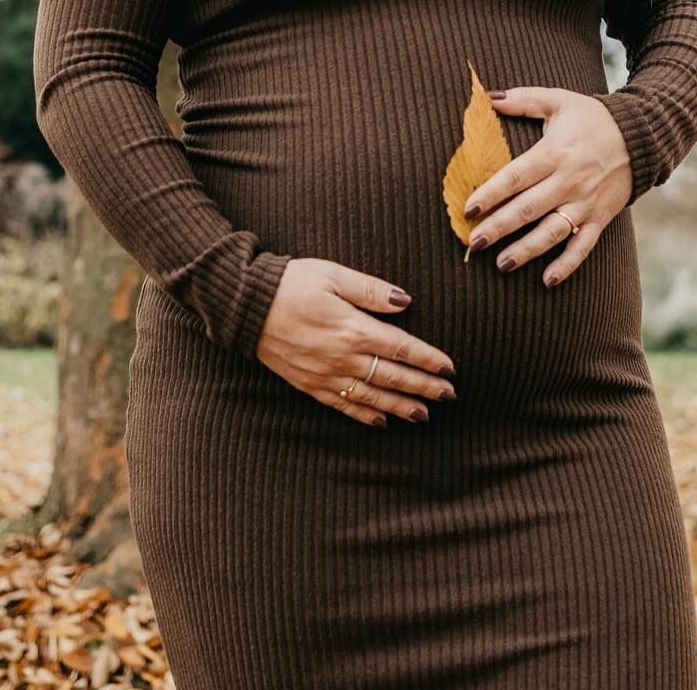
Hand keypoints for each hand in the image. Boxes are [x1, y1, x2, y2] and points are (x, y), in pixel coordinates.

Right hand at [254, 257, 456, 427]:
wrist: (246, 305)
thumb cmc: (292, 283)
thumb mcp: (333, 274)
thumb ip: (371, 290)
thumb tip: (405, 301)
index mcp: (353, 328)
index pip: (401, 348)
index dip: (428, 360)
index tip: (449, 369)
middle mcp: (343, 358)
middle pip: (392, 377)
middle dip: (423, 388)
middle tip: (449, 396)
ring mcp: (326, 375)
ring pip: (372, 398)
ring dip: (401, 407)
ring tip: (424, 415)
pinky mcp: (310, 385)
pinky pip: (344, 406)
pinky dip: (365, 417)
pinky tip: (381, 422)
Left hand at [464, 86, 632, 286]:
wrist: (641, 136)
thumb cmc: (593, 118)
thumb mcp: (559, 101)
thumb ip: (523, 99)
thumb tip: (488, 98)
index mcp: (554, 153)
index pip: (516, 177)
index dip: (491, 193)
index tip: (468, 208)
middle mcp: (568, 182)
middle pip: (528, 209)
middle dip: (499, 228)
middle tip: (473, 243)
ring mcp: (585, 203)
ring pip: (552, 232)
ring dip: (526, 251)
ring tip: (501, 264)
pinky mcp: (600, 218)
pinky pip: (583, 246)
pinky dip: (567, 265)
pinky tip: (548, 281)